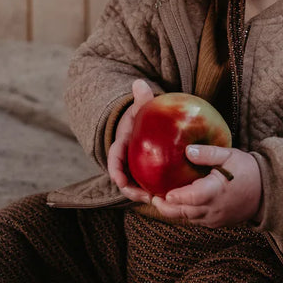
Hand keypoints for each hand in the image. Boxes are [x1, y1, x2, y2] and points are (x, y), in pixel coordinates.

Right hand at [107, 79, 155, 203]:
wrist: (144, 123)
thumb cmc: (141, 115)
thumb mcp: (141, 107)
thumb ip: (142, 98)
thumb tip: (139, 83)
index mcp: (122, 145)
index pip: (114, 159)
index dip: (115, 170)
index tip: (119, 180)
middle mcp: (126, 159)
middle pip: (123, 178)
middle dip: (130, 190)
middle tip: (144, 196)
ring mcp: (134, 167)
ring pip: (135, 185)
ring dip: (142, 194)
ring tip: (156, 200)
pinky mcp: (145, 172)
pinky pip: (148, 183)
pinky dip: (154, 190)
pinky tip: (167, 196)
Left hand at [150, 144, 262, 228]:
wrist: (268, 192)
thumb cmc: (248, 170)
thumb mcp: (229, 155)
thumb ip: (207, 153)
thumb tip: (187, 150)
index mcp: (217, 191)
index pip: (192, 198)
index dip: (176, 197)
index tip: (163, 193)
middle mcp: (214, 209)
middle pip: (184, 212)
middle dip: (166, 207)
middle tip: (153, 198)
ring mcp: (215, 218)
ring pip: (188, 218)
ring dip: (174, 211)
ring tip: (160, 200)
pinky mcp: (217, 223)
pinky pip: (197, 221)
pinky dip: (186, 214)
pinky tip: (179, 205)